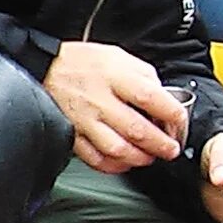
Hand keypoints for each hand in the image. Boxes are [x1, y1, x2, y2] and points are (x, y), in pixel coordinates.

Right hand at [42, 41, 184, 172]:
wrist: (43, 66)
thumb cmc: (83, 62)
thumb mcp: (118, 56)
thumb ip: (144, 76)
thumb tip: (164, 97)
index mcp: (115, 77)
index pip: (150, 97)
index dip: (171, 113)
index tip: (179, 121)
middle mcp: (100, 100)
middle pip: (137, 129)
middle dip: (161, 144)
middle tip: (171, 149)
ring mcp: (84, 120)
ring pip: (116, 149)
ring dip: (139, 158)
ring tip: (149, 157)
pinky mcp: (71, 134)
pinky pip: (94, 158)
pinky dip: (112, 165)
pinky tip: (123, 162)